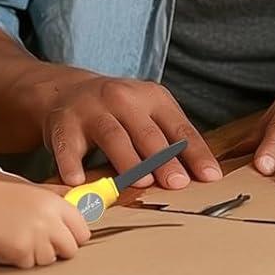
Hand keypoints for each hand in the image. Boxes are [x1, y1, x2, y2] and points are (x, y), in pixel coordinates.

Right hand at [0, 177, 90, 267]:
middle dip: (58, 251)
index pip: (82, 229)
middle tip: (39, 244)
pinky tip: (6, 244)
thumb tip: (81, 209)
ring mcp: (37, 236)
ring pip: (50, 260)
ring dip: (36, 256)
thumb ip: (56, 203)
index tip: (66, 240)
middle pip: (71, 249)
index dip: (74, 238)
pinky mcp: (22, 251)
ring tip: (18, 239)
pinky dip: (18, 260)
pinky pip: (29, 265)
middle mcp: (50, 219)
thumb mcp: (31, 193)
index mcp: (55, 202)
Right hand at [41, 71, 219, 188]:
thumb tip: (204, 176)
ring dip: (128, 160)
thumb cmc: (120, 111)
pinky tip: (77, 181)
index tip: (210, 177)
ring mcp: (92, 110)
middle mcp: (123, 99)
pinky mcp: (64, 125)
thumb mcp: (149, 114)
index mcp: (152, 98)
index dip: (195, 153)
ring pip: (113, 136)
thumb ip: (171, 139)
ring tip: (141, 182)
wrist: (68, 91)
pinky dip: (71, 164)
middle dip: (164, 159)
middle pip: (147, 133)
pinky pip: (67, 147)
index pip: (179, 128)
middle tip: (177, 183)